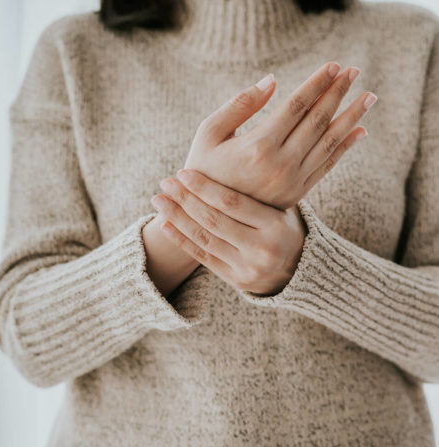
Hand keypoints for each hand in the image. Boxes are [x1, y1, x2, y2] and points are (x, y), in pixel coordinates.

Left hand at [150, 169, 306, 295]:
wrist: (300, 270)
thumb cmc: (285, 228)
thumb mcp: (281, 208)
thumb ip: (256, 191)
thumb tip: (226, 152)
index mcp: (276, 225)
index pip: (232, 203)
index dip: (204, 187)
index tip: (183, 173)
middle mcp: (262, 249)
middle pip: (214, 220)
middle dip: (185, 199)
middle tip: (165, 183)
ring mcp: (248, 268)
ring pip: (205, 239)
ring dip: (177, 218)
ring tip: (159, 201)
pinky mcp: (237, 280)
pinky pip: (204, 258)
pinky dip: (182, 241)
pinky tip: (166, 225)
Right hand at [184, 61, 374, 208]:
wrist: (207, 217)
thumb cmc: (202, 169)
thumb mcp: (208, 134)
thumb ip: (239, 105)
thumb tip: (272, 80)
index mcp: (258, 147)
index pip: (296, 106)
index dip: (317, 83)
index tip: (334, 65)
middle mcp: (281, 165)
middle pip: (318, 121)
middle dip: (338, 93)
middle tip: (355, 71)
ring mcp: (291, 182)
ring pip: (329, 143)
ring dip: (350, 117)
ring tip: (367, 97)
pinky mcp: (296, 194)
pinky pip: (326, 166)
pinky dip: (344, 147)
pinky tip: (359, 131)